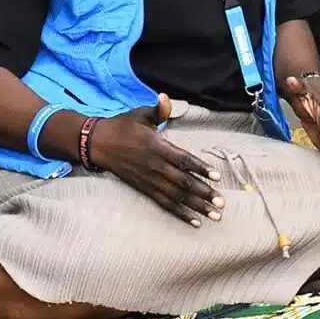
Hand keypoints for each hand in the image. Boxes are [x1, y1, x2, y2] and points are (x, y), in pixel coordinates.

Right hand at [91, 97, 224, 226]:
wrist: (97, 143)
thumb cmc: (123, 126)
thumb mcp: (141, 114)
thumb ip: (159, 110)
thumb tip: (165, 97)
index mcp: (157, 146)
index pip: (183, 160)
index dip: (200, 168)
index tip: (216, 176)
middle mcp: (155, 166)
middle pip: (183, 182)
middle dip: (203, 193)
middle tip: (222, 203)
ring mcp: (149, 179)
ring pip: (176, 196)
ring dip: (196, 207)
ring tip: (215, 215)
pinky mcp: (144, 188)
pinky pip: (164, 203)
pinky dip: (179, 213)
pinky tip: (194, 221)